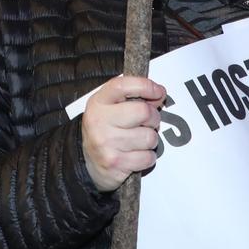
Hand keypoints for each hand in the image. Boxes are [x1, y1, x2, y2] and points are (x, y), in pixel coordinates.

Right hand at [80, 75, 166, 191]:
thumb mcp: (111, 107)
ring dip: (150, 140)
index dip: (145, 86)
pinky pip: (148, 157)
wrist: (89, 161)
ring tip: (138, 141)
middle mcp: (99, 120)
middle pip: (144, 112)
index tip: (158, 91)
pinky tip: (135, 154)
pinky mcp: (115, 162)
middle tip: (147, 123)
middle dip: (153, 118)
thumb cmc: (106, 129)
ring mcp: (106, 142)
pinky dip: (147, 157)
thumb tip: (159, 94)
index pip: (123, 86)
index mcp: (99, 102)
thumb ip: (134, 96)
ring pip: (150, 137)